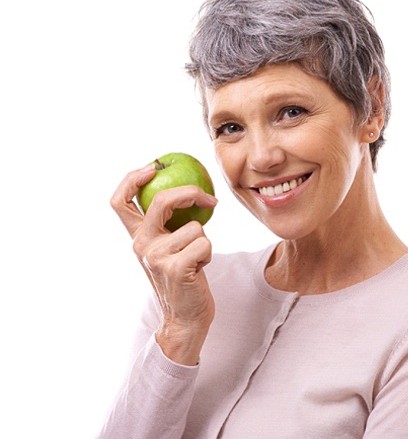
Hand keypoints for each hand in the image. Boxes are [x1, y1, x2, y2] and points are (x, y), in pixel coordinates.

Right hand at [110, 164, 217, 364]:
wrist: (184, 319)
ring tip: (196, 260)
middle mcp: (141, 245)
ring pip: (195, 227)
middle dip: (190, 193)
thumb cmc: (182, 280)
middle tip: (209, 200)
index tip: (153, 167)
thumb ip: (167, 226)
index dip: (132, 178)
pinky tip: (199, 270)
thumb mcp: (167, 250)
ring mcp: (156, 257)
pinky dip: (209, 255)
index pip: (120, 202)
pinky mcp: (175, 268)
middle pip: (160, 200)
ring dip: (204, 241)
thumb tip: (189, 192)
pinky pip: (205, 243)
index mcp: (137, 238)